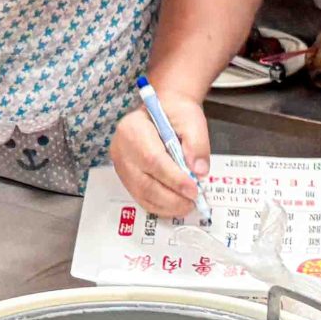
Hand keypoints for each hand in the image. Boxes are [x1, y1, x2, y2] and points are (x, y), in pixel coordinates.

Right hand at [109, 88, 209, 218]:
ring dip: (167, 205)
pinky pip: (141, 198)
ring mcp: (121, 166)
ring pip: (142, 194)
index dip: (173, 178)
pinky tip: (176, 205)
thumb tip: (199, 172)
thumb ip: (197, 145)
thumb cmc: (176, 114)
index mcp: (133, 128)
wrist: (163, 112)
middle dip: (172, 197)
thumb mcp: (191, 121)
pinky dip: (160, 207)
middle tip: (194, 201)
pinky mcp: (125, 178)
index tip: (194, 189)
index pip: (152, 158)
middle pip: (144, 181)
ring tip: (188, 204)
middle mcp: (121, 149)